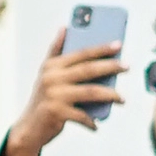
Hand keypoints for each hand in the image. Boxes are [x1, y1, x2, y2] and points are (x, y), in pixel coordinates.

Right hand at [6, 22, 126, 155]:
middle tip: (127, 66)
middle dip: (110, 66)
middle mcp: (51, 78)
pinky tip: (97, 125)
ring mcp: (54, 95)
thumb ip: (55, 51)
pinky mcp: (56, 112)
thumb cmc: (44, 99)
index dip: (100, 48)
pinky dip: (91, 121)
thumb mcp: (46, 73)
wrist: (28, 128)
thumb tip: (65, 27)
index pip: (80, 53)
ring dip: (110, 95)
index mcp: (52, 66)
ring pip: (90, 92)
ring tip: (122, 99)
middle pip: (88, 70)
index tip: (118, 44)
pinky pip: (82, 116)